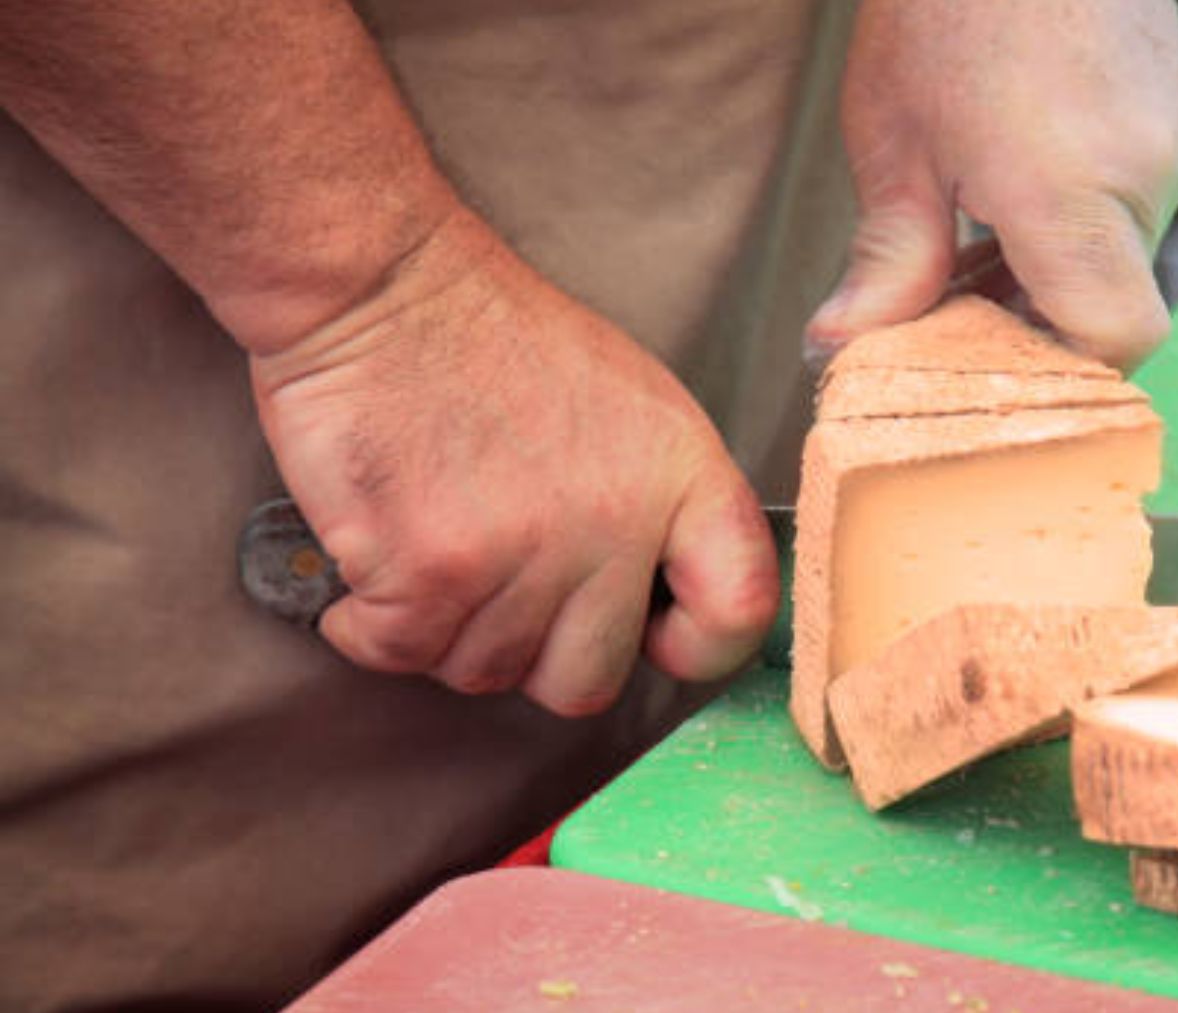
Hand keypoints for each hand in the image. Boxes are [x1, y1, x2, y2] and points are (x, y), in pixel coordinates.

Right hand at [248, 209, 777, 715]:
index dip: (695, 647)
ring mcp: (524, 553)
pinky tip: (374, 561)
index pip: (738, 613)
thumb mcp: (634, 406)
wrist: (383, 288)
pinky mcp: (430, 571)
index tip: (651, 634)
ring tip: (431, 541)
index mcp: (683, 476)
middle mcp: (617, 523)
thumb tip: (666, 610)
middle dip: (535, 651)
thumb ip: (663, 510)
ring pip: (487, 671)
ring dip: (446, 630)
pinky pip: (402, 654)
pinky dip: (371, 625)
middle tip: (498, 582)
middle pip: (590, 680)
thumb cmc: (497, 344)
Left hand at [807, 0, 1177, 371]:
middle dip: (1033, 324)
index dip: (1063, 375)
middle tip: (949, 310)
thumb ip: (888, 259)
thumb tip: (843, 348)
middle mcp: (1143, 174)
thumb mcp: (894, 140)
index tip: (993, 372)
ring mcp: (1171, 139)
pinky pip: (1133, 201)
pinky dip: (1076, 220)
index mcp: (1070, 195)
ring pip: (1121, 255)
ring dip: (1050, 269)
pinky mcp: (1174, 110)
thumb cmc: (948, 1)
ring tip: (968, 236)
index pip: (1117, 339)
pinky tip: (1009, 184)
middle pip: (1111, 304)